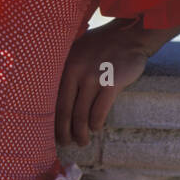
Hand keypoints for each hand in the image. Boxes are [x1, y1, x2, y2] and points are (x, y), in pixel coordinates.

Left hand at [55, 23, 149, 146]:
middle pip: (65, 110)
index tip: (50, 131)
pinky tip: (95, 128)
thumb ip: (66, 69)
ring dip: (81, 132)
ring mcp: (94, 77)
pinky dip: (95, 124)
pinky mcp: (112, 83)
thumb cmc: (101, 46)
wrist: (129, 36)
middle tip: (65, 143)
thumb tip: (53, 97)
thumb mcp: (77, 51)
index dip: (51, 118)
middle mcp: (76, 71)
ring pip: (82, 114)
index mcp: (65, 64)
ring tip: (81, 142)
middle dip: (64, 131)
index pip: (53, 98)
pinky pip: (99, 111)